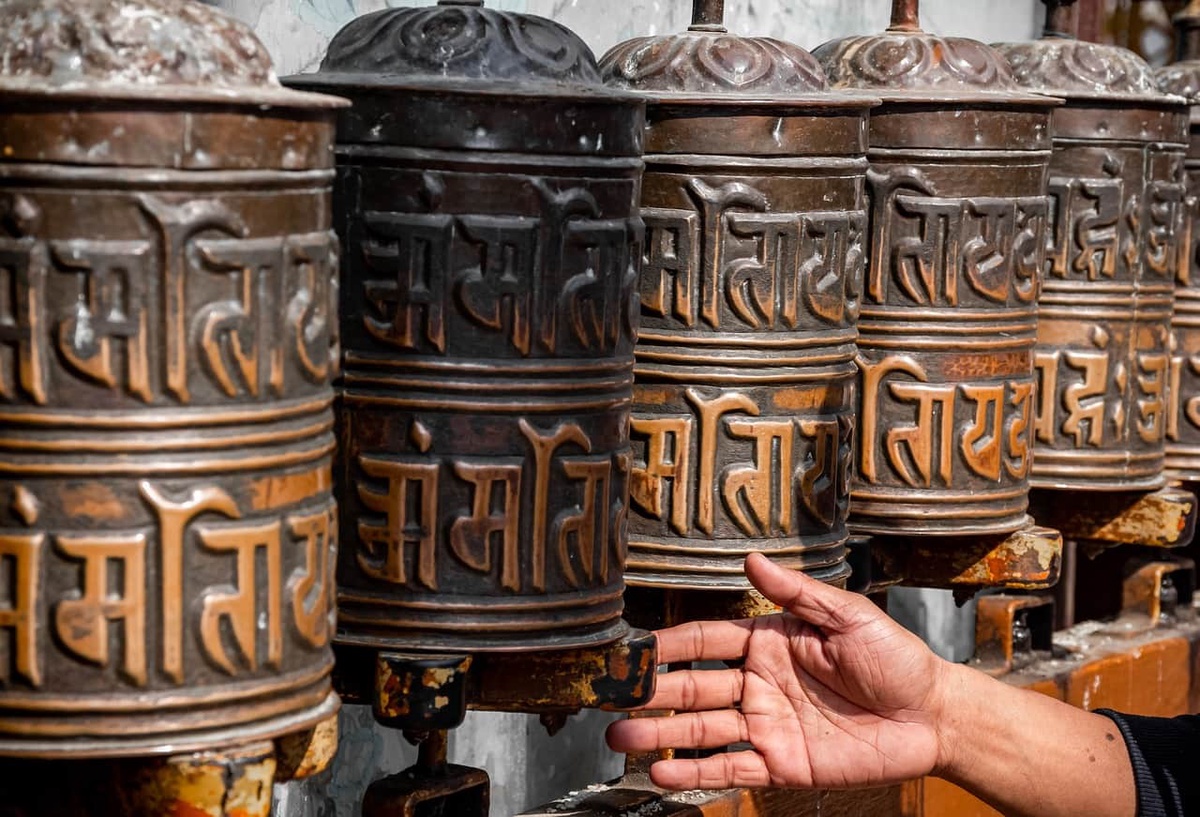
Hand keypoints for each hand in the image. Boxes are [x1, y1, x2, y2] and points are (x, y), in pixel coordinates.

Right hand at [606, 553, 951, 790]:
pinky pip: (730, 768)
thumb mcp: (848, 615)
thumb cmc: (895, 659)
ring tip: (623, 738)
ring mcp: (767, 725)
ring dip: (660, 735)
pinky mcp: (781, 764)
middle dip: (651, 693)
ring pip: (701, 730)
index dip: (670, 644)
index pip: (706, 640)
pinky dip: (695, 772)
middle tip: (614, 698)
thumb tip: (752, 559)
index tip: (635, 648)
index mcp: (769, 642)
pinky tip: (663, 772)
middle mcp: (759, 683)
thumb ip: (796, 592)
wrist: (932, 715)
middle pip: (693, 686)